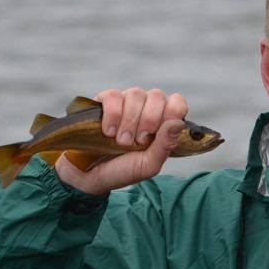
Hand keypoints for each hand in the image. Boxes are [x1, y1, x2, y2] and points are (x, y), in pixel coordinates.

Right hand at [54, 88, 188, 194]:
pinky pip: (113, 95)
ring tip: (121, 141)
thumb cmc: (123, 170)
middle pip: (157, 96)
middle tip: (138, 142)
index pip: (177, 102)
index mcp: (161, 122)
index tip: (159, 131)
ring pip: (135, 94)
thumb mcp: (148, 165)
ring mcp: (125, 103)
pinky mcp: (103, 101)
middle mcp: (145, 108)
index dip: (172, 111)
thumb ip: (165, 145)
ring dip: (129, 121)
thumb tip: (178, 123)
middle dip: (148, 121)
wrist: (90, 175)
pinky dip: (112, 115)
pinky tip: (108, 131)